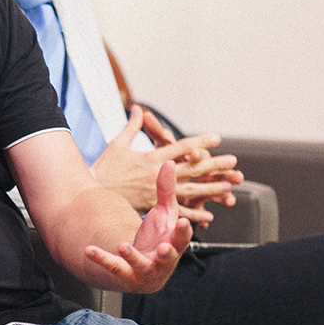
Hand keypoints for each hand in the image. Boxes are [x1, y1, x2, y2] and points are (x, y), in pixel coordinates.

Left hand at [82, 161, 191, 292]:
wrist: (148, 268)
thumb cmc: (160, 238)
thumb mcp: (165, 214)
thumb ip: (166, 190)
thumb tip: (169, 164)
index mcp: (175, 243)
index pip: (183, 237)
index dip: (184, 232)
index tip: (184, 223)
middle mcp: (163, 260)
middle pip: (169, 256)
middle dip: (167, 253)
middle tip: (164, 248)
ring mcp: (145, 269)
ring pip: (140, 265)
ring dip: (132, 257)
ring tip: (123, 246)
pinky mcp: (127, 275)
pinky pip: (114, 267)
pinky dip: (101, 258)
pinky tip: (89, 250)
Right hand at [90, 106, 241, 226]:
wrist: (90, 194)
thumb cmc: (104, 168)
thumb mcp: (117, 143)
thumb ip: (132, 125)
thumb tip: (138, 107)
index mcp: (150, 158)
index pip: (180, 148)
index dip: (200, 142)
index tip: (217, 138)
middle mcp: (156, 175)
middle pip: (191, 169)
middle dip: (214, 165)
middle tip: (233, 162)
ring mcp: (155, 192)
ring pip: (189, 191)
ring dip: (211, 189)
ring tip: (229, 186)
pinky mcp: (151, 208)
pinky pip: (175, 211)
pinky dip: (192, 215)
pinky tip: (209, 217)